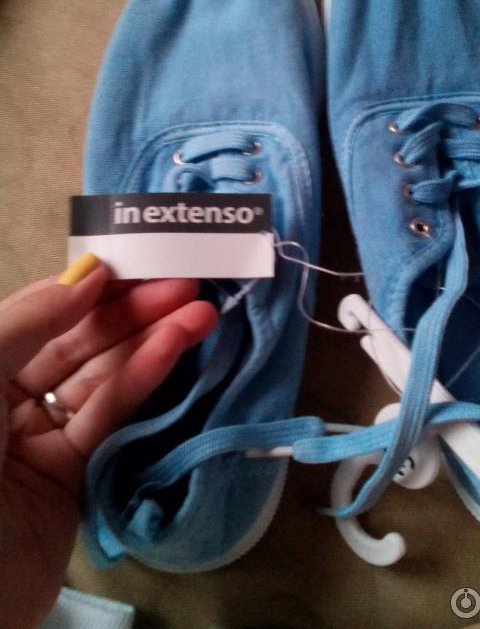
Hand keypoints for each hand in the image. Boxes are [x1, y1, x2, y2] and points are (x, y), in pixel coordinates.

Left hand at [0, 257, 217, 628]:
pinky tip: (176, 347)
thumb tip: (88, 275)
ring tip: (199, 311)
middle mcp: (3, 396)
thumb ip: (31, 320)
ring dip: (151, 341)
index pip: (38, 314)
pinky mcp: (72, 474)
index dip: (86, 288)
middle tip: (184, 283)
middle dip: (130, 310)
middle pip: (77, 342)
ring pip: (101, 377)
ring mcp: (40, 436)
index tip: (135, 264)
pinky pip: (109, 417)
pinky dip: (145, 380)